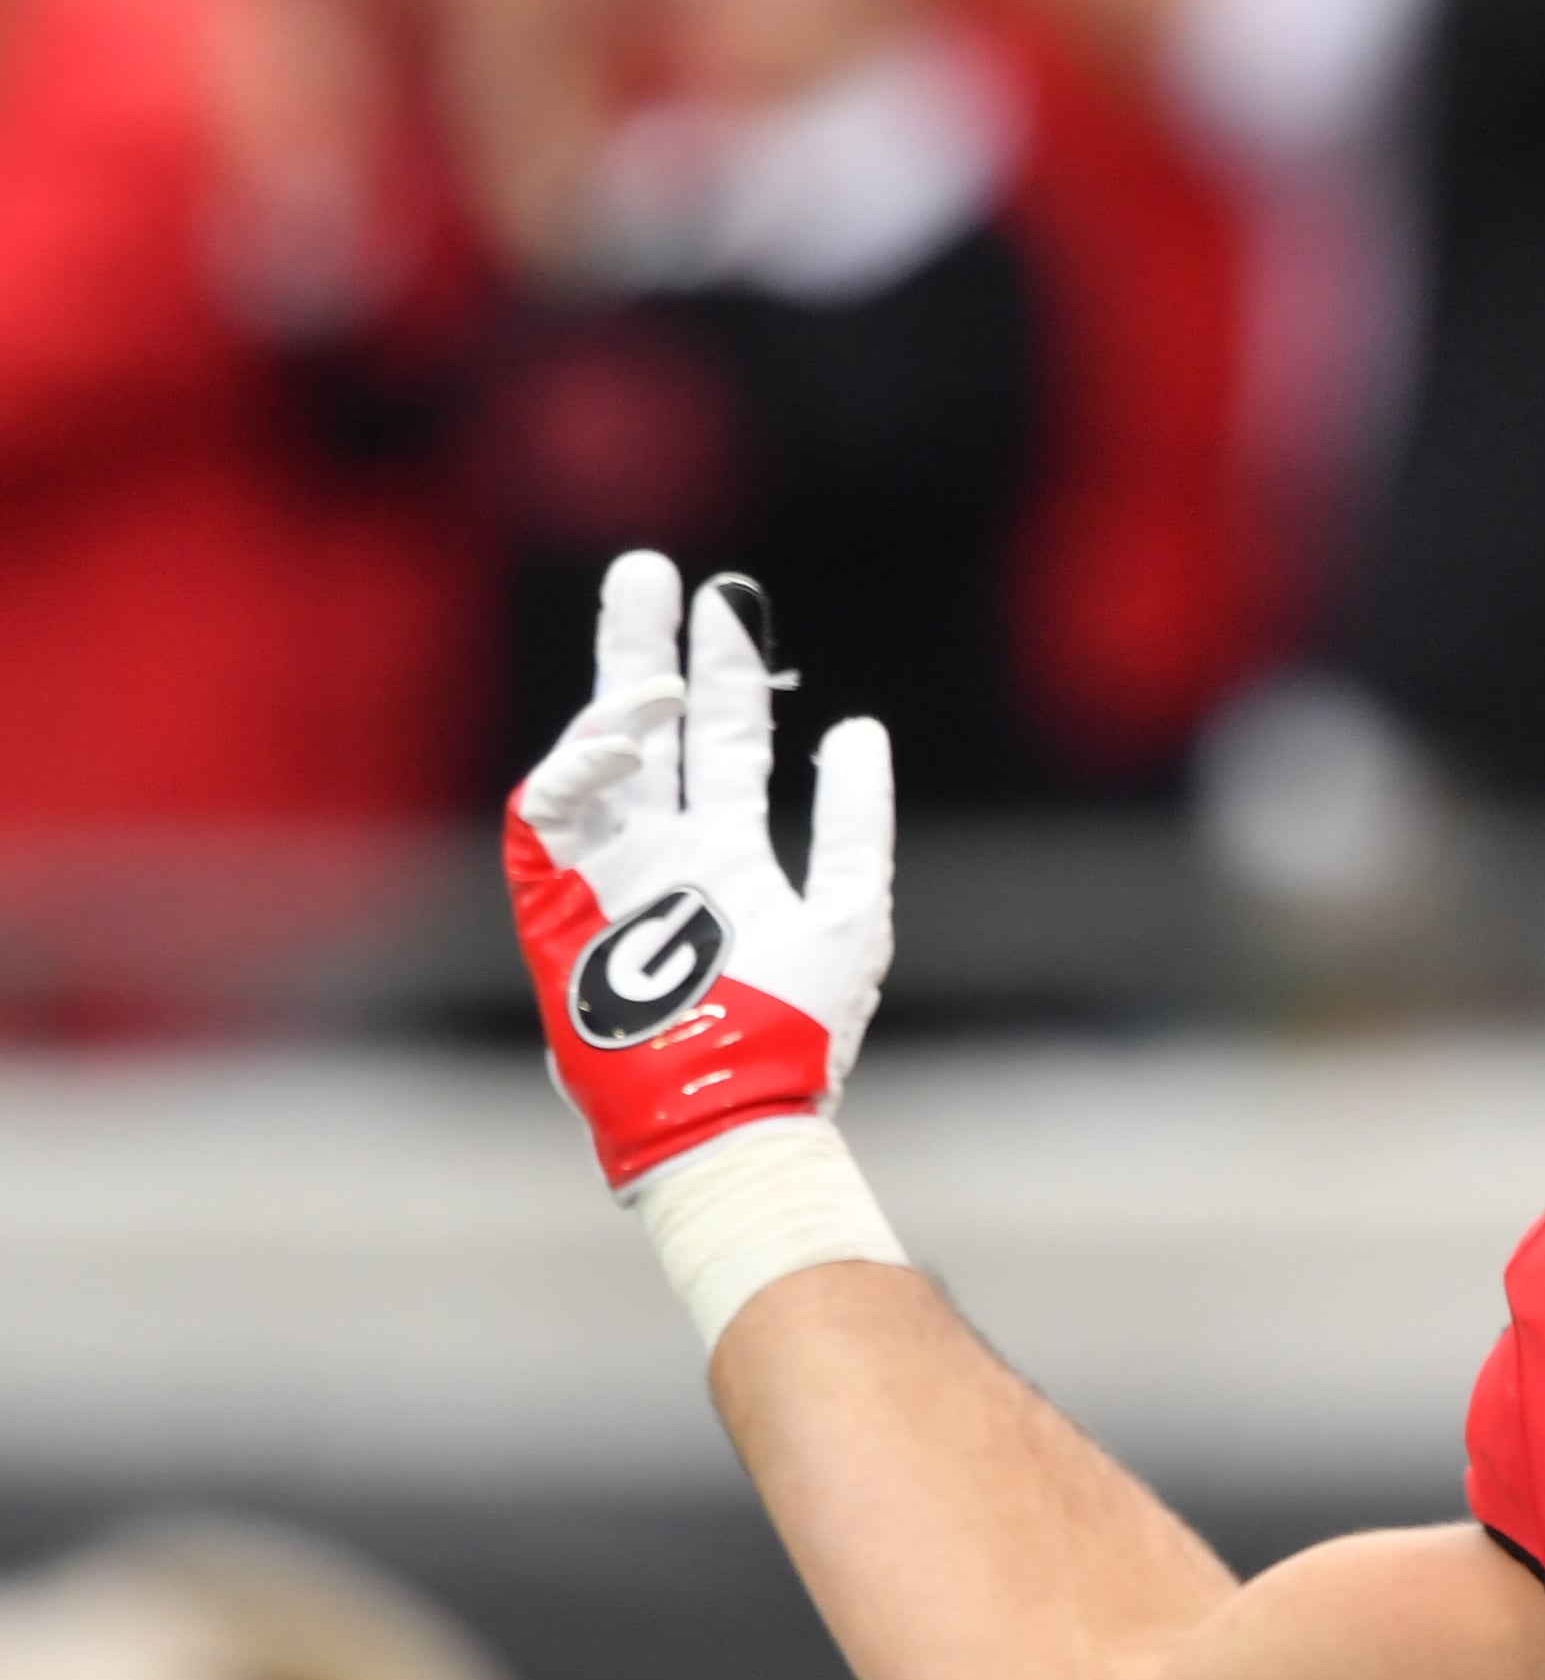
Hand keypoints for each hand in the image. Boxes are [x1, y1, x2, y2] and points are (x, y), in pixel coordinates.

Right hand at [505, 552, 894, 1191]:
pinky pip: (550, 815)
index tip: (728, 598)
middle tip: (648, 569)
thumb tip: (858, 729)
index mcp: (726, 852)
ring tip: (648, 636)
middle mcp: (662, 851)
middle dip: (645, 647)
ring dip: (614, 694)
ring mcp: (608, 872)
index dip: (726, 670)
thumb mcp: (848, 914)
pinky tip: (626, 731)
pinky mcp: (558, 901)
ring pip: (597, 757)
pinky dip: (581, 766)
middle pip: (648, 728)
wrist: (730, 1110)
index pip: (721, 739)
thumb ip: (852, 822)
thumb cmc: (794, 1032)